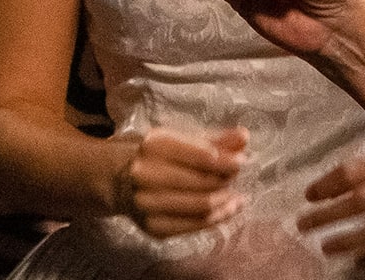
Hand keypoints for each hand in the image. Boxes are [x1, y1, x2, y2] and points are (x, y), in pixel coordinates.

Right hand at [115, 126, 247, 237]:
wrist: (121, 180)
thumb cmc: (160, 156)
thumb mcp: (184, 140)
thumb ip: (216, 139)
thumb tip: (244, 136)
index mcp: (155, 145)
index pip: (202, 156)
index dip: (227, 160)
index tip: (242, 161)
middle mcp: (146, 174)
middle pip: (203, 182)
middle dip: (226, 180)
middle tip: (236, 177)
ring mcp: (147, 203)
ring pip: (200, 207)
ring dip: (226, 202)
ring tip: (237, 196)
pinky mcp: (152, 227)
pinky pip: (194, 226)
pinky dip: (218, 218)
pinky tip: (228, 209)